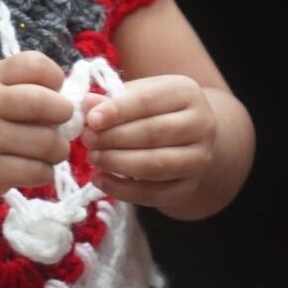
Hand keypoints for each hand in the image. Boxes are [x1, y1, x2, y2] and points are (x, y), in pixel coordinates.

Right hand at [0, 51, 74, 196]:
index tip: (55, 91)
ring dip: (59, 149)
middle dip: (65, 115)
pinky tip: (38, 166)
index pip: (36, 65)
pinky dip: (47, 171)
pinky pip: (38, 172)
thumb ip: (40, 84)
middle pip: (43, 103)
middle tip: (61, 124)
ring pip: (46, 142)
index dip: (56, 78)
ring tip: (51, 148)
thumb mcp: (7, 86)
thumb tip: (78, 104)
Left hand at [81, 74, 216, 206]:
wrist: (188, 133)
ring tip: (93, 158)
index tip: (91, 119)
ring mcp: (199, 158)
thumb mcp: (138, 93)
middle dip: (115, 138)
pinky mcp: (190, 186)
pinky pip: (155, 194)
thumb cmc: (155, 107)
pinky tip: (101, 180)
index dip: (118, 111)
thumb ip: (113, 98)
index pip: (148, 101)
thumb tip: (87, 105)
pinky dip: (124, 190)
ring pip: (156, 165)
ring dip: (118, 164)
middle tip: (87, 140)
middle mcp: (201, 125)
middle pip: (154, 133)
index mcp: (186, 92)